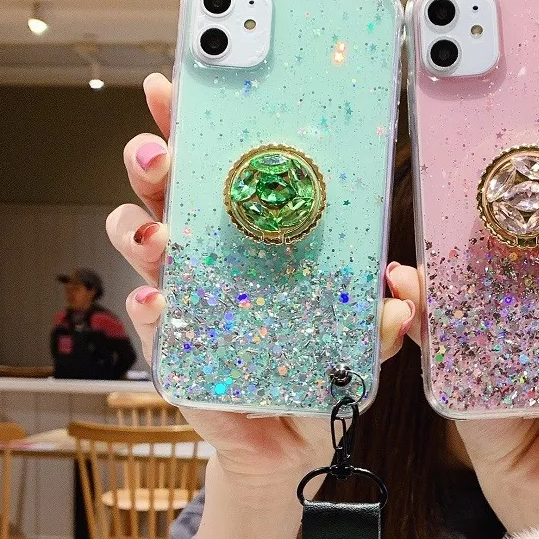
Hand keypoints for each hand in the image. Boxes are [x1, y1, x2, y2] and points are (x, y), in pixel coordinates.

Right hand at [106, 73, 415, 501]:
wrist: (292, 448)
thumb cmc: (319, 377)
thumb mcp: (359, 348)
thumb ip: (378, 326)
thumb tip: (400, 301)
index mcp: (249, 242)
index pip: (215, 173)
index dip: (190, 129)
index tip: (176, 91)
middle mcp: (207, 264)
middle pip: (163, 197)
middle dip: (150, 165)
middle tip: (158, 155)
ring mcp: (184, 307)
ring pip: (139, 249)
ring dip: (137, 231)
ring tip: (158, 234)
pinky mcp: (173, 357)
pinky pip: (150, 328)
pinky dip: (147, 313)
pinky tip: (155, 302)